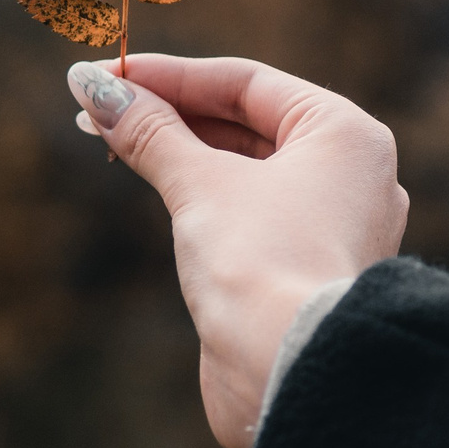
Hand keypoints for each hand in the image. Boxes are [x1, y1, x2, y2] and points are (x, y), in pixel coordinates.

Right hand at [67, 56, 408, 447]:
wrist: (288, 372)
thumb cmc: (260, 265)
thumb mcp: (198, 185)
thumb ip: (149, 133)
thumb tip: (96, 90)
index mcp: (346, 134)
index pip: (248, 83)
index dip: (171, 76)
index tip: (106, 75)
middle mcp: (352, 174)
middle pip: (248, 122)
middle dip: (170, 113)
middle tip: (96, 108)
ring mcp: (333, 224)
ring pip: (248, 168)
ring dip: (182, 151)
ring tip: (112, 140)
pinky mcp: (306, 268)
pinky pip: (253, 211)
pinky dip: (205, 194)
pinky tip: (158, 184)